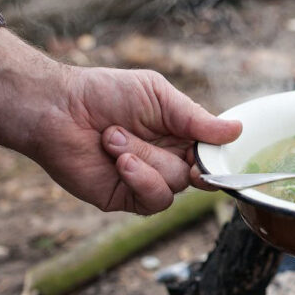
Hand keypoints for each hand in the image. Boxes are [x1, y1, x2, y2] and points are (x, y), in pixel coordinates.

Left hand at [0, 29, 240, 214]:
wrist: (57, 110)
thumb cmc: (105, 94)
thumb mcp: (159, 96)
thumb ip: (197, 118)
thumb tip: (237, 129)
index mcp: (180, 134)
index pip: (212, 155)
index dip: (217, 158)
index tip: (212, 153)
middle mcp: (167, 160)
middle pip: (199, 173)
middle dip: (179, 155)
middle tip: (168, 143)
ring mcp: (147, 180)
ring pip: (175, 185)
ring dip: (147, 158)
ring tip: (114, 137)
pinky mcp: (127, 198)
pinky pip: (154, 200)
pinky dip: (142, 179)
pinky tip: (122, 161)